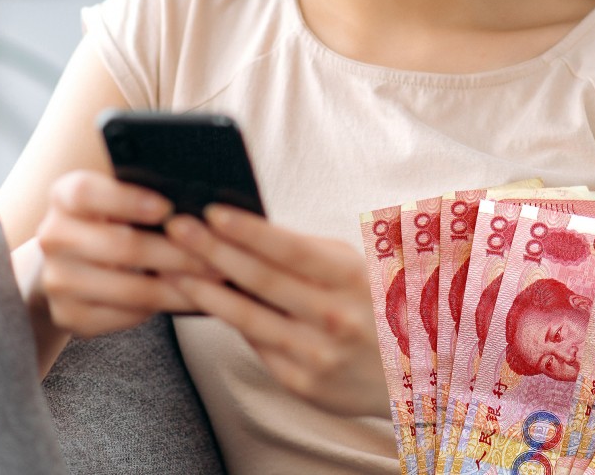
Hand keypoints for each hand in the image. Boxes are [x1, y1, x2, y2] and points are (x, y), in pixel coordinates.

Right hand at [36, 170, 212, 337]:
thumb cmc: (114, 220)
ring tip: (218, 279)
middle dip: (178, 253)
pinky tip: (195, 298)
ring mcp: (58, 281)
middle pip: (121, 247)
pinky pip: (128, 315)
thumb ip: (148, 191)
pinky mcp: (70, 316)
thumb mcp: (120, 197)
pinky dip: (166, 307)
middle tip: (218, 254)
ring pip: (131, 289)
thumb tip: (202, 198)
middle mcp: (54, 237)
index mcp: (65, 198)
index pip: (86, 193)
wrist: (72, 263)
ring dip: (181, 286)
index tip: (168, 207)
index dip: (127, 199)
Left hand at [164, 206, 390, 418]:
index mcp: (354, 280)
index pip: (291, 249)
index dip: (249, 230)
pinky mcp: (303, 383)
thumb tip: (252, 234)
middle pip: (260, 279)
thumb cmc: (384, 307)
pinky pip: (257, 345)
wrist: (420, 375)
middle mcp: (335, 318)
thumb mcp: (363, 268)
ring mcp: (317, 354)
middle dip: (213, 250)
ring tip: (174, 266)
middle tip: (178, 227)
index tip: (214, 212)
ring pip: (248, 316)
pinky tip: (205, 301)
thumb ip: (314, 254)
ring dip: (205, 289)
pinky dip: (228, 321)